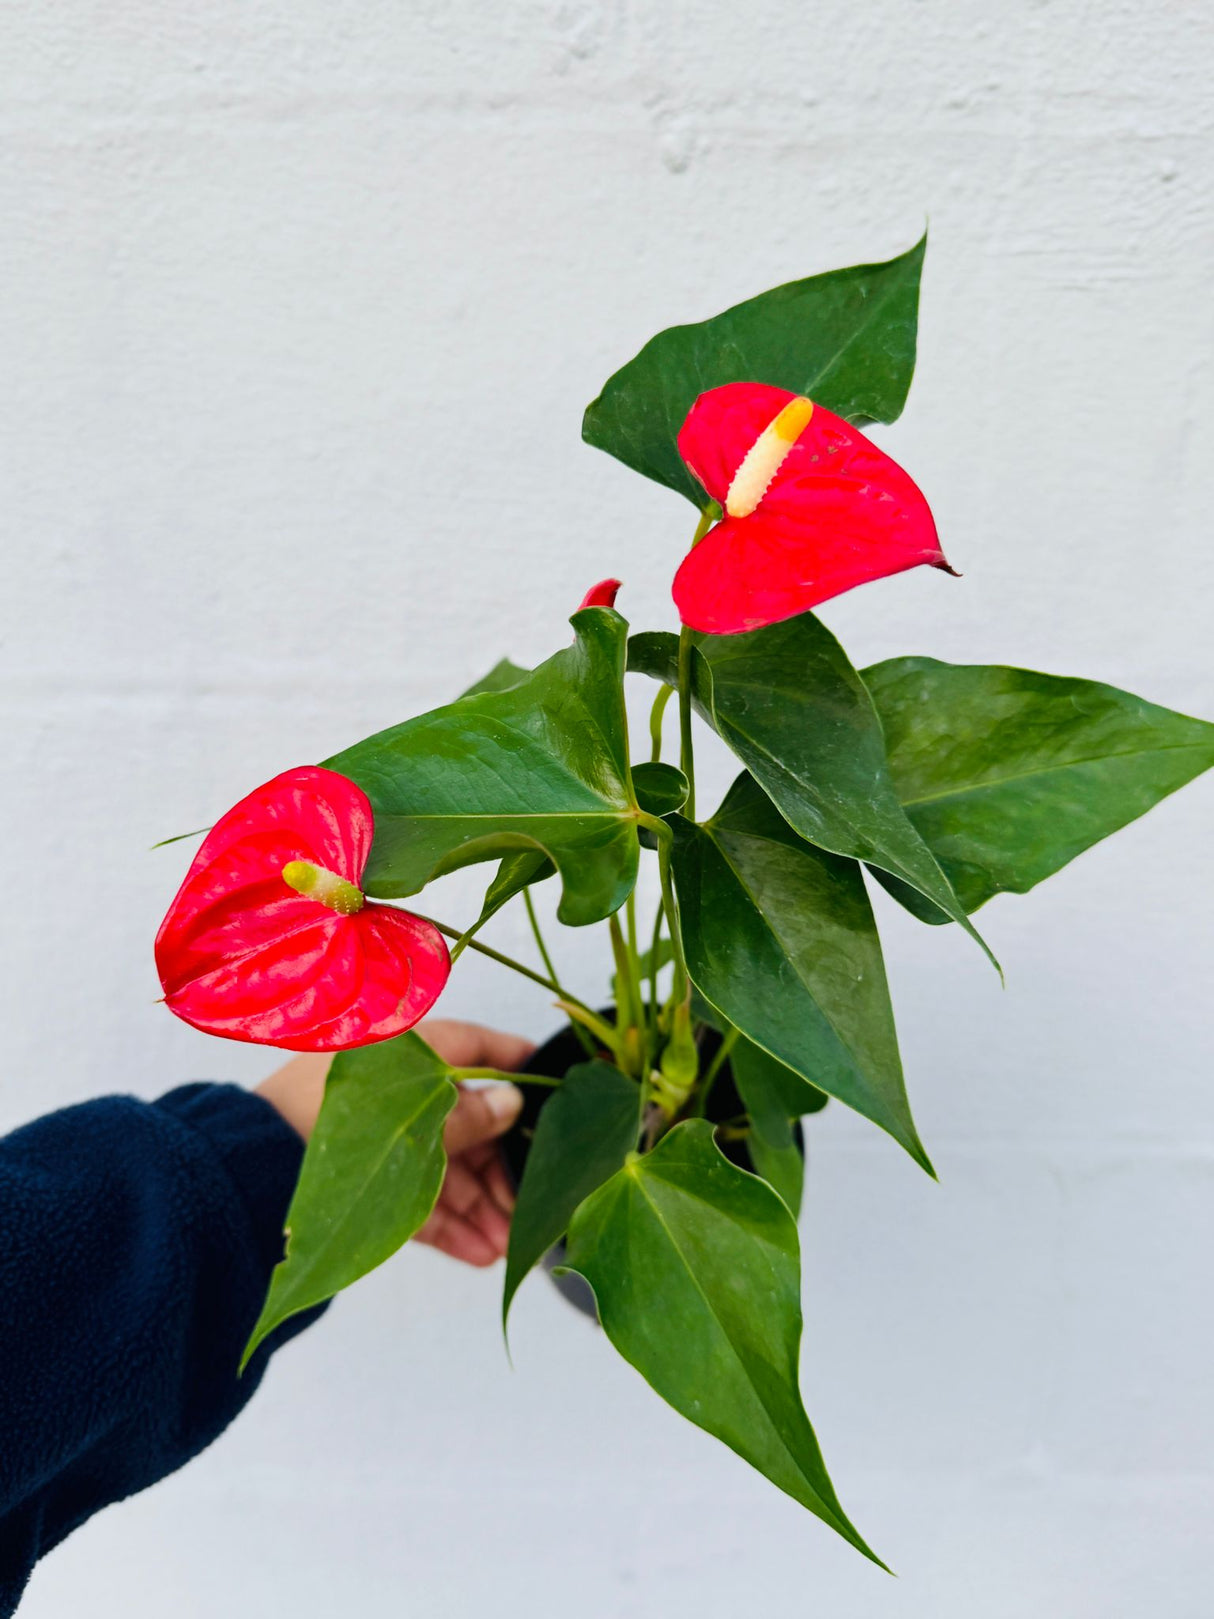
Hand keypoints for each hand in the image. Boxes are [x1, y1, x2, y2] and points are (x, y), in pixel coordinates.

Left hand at [255, 1019, 533, 1268]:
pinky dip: (446, 1222)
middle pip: (465, 1119)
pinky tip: (478, 1252)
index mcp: (405, 1050)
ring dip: (478, 1205)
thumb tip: (513, 1102)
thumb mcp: (418, 1122)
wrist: (250, 1174)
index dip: (517, 1066)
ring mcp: (377, 1134)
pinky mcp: (360, 1178)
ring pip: (442, 1164)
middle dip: (500, 1166)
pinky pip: (414, 1196)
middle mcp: (394, 1088)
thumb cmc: (333, 1128)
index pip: (476, 1047)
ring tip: (505, 1244)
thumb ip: (469, 1116)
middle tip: (530, 1202)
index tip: (555, 1092)